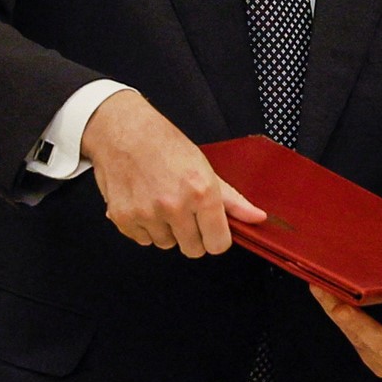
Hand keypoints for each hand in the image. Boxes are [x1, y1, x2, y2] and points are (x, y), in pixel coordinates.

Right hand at [81, 89, 265, 256]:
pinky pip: (142, 240)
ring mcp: (147, 214)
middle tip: (184, 211)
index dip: (216, 238)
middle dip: (192, 236)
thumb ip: (232, 199)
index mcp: (201, 192)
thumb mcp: (205, 168)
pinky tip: (144, 203)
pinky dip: (144, 227)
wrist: (124, 131)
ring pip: (166, 244)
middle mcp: (175, 206)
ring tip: (161, 201)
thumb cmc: (166, 146)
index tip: (211, 230)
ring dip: (166, 230)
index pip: (218, 244)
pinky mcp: (123, 218)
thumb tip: (257, 218)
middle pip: (193, 250)